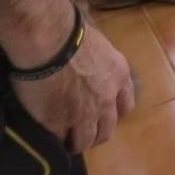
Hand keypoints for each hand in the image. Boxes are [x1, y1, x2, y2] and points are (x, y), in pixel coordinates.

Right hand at [11, 24, 135, 153]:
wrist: (50, 41)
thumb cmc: (71, 32)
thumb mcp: (99, 45)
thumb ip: (101, 62)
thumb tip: (92, 65)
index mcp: (119, 76)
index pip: (126, 105)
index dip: (114, 112)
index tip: (103, 114)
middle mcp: (107, 99)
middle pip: (107, 129)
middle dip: (96, 133)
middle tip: (83, 132)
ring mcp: (84, 114)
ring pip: (85, 140)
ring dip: (77, 142)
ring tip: (66, 141)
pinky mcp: (59, 122)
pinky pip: (59, 139)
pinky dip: (55, 141)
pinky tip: (48, 138)